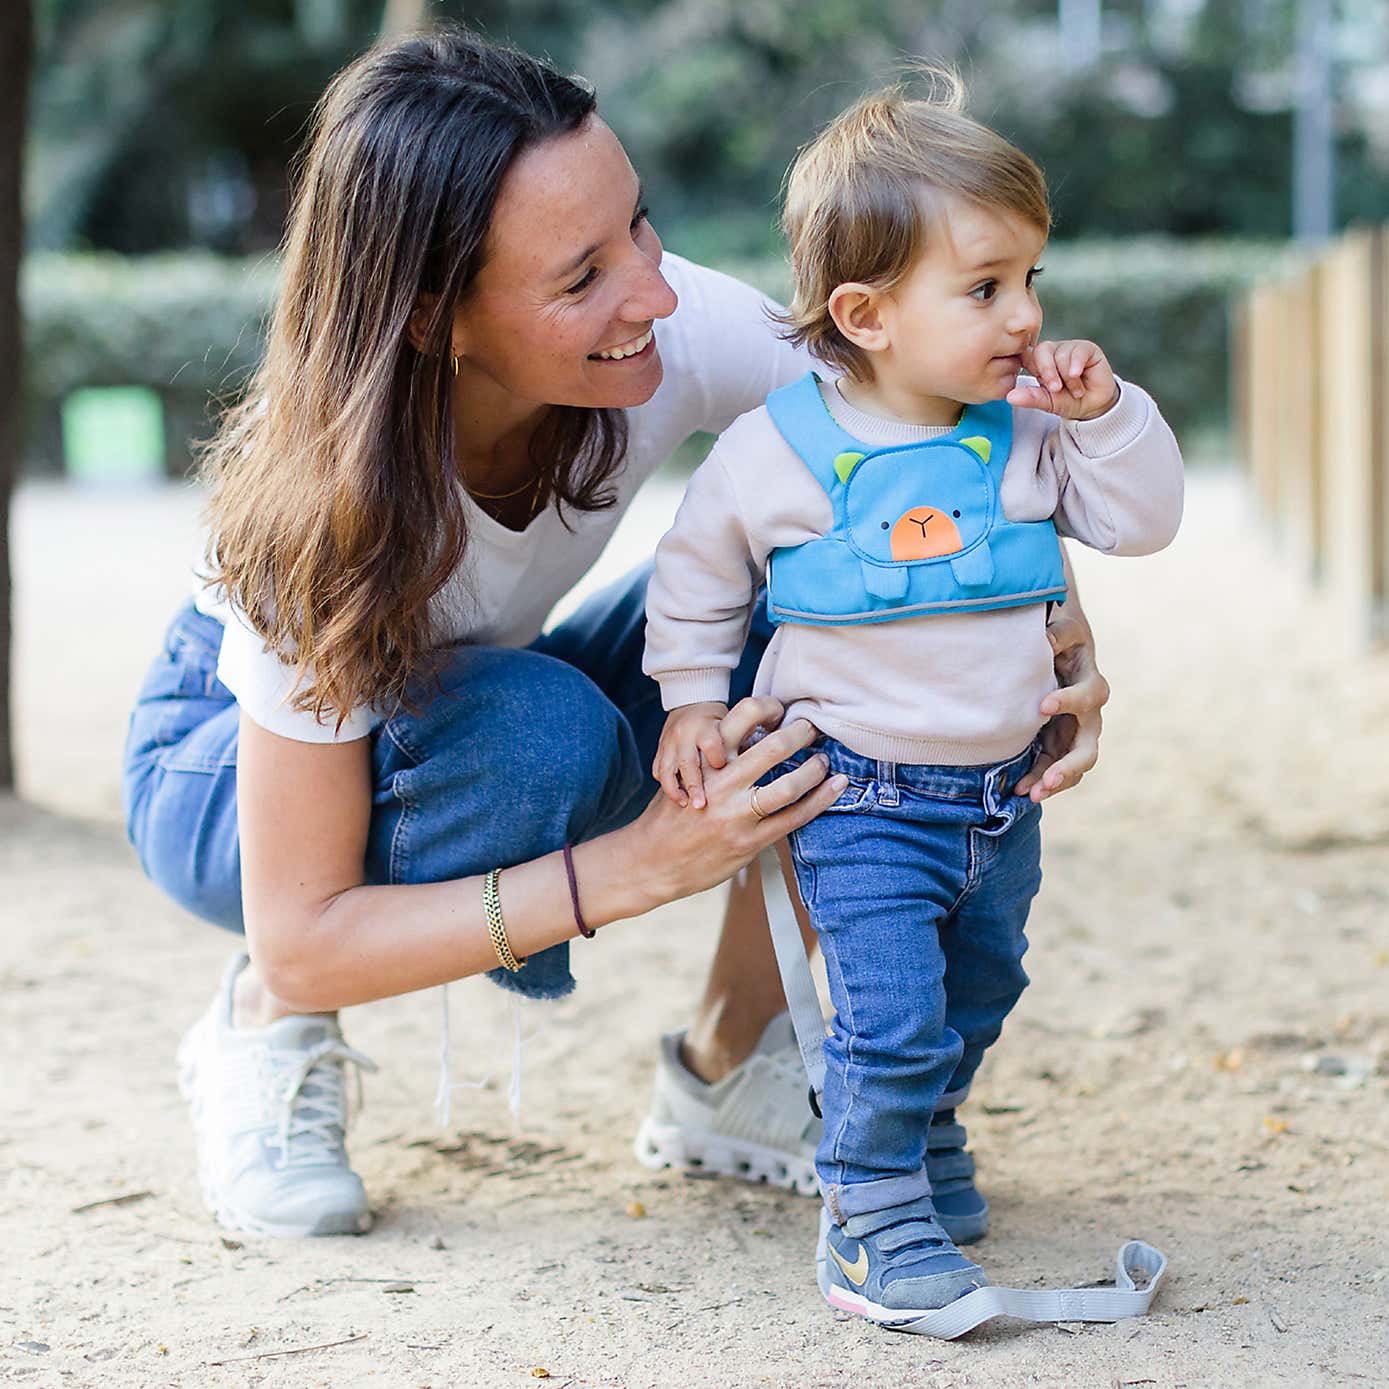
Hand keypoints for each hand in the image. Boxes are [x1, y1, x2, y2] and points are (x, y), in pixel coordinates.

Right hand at [632, 698, 846, 900]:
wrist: (651, 860)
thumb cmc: (672, 815)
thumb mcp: (689, 776)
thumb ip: (719, 759)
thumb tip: (758, 739)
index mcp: (706, 759)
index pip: (743, 716)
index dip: (771, 707)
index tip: (786, 709)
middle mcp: (722, 781)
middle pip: (773, 747)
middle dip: (802, 734)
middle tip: (815, 728)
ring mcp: (736, 814)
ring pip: (789, 786)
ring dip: (814, 769)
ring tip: (825, 762)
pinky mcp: (748, 841)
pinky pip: (793, 818)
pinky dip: (819, 801)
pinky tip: (833, 788)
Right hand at [654, 701, 729, 808]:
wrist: (691, 701)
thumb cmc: (718, 719)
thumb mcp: (730, 726)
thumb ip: (737, 746)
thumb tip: (757, 769)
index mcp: (705, 727)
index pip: (711, 743)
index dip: (717, 758)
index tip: (723, 771)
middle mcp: (684, 735)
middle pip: (687, 762)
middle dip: (693, 786)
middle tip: (701, 805)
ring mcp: (669, 743)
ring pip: (667, 770)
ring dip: (675, 790)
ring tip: (684, 804)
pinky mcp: (660, 750)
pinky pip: (658, 770)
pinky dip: (666, 785)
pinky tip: (676, 798)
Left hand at [1007, 340, 1118, 421]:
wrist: (1094, 406)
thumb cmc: (1068, 402)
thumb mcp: (1048, 403)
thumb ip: (1031, 398)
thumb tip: (1010, 397)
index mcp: (1037, 363)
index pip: (1026, 356)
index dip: (1031, 367)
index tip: (1037, 381)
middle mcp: (1052, 352)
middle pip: (1042, 350)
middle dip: (1047, 371)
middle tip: (1056, 389)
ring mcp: (1069, 348)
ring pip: (1061, 354)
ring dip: (1067, 377)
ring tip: (1075, 391)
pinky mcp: (1087, 348)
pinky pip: (1077, 352)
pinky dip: (1076, 367)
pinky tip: (1078, 377)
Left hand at [1013, 605, 1109, 801]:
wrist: (1064, 655)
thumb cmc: (1063, 641)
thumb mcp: (1064, 631)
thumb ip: (1058, 634)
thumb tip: (1046, 640)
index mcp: (1092, 686)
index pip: (1088, 696)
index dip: (1068, 701)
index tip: (1042, 705)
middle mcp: (1089, 717)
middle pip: (1089, 748)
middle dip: (1070, 765)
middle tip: (1051, 777)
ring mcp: (1075, 736)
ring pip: (1073, 767)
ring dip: (1055, 782)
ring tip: (1033, 795)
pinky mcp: (1058, 746)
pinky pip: (1053, 770)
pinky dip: (1039, 781)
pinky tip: (1020, 791)